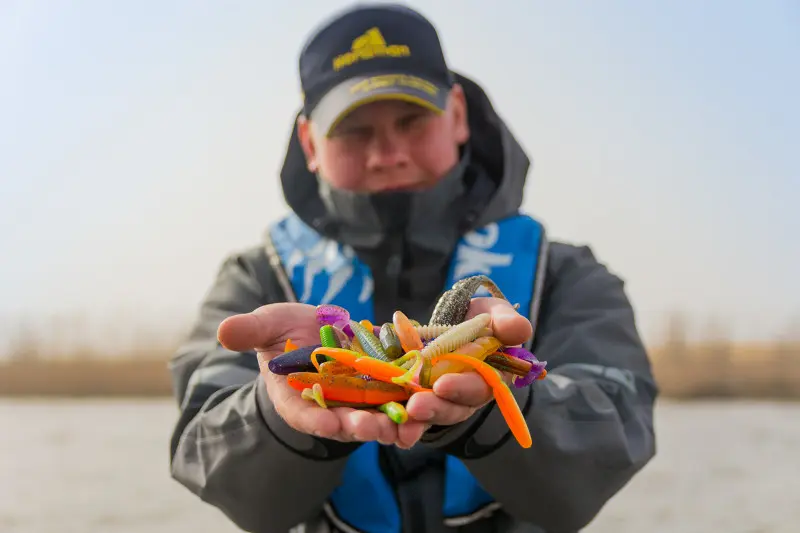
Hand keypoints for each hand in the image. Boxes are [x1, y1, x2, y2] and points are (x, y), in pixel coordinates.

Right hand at [217, 303, 429, 447]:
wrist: (315, 330)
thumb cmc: (284, 332)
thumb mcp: (268, 325)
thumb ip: (251, 331)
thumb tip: (223, 331)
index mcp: (294, 397)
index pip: (301, 414)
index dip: (314, 419)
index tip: (326, 424)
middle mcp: (326, 406)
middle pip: (342, 422)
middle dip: (358, 427)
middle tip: (373, 428)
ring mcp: (355, 401)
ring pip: (374, 418)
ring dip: (391, 424)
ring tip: (408, 425)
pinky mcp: (380, 389)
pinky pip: (396, 402)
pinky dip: (410, 408)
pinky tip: (426, 410)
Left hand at [404, 297, 531, 426]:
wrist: (457, 322)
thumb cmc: (482, 320)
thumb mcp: (495, 315)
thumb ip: (506, 322)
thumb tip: (518, 330)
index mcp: (489, 377)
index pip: (478, 387)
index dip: (461, 387)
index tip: (443, 384)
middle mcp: (465, 396)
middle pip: (452, 408)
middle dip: (434, 407)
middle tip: (416, 406)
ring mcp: (441, 400)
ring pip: (429, 415)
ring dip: (415, 419)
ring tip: (400, 416)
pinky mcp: (417, 398)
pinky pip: (408, 414)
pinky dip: (398, 421)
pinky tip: (387, 427)